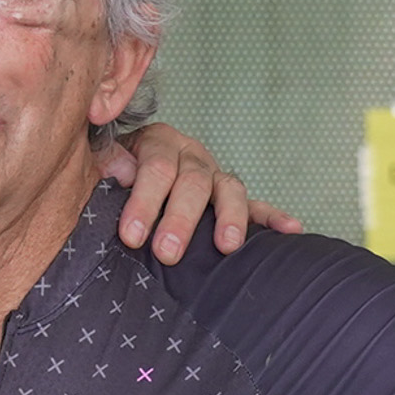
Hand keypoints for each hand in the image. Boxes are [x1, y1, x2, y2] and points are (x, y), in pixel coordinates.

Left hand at [102, 123, 302, 263]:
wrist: (126, 168)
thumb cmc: (113, 175)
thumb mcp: (102, 163)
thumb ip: (107, 163)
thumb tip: (120, 172)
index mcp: (158, 143)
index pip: (155, 168)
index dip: (143, 201)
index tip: (131, 235)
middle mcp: (191, 156)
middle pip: (193, 182)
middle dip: (181, 219)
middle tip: (168, 251)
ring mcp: (215, 175)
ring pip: (228, 190)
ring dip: (230, 218)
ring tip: (227, 247)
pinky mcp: (232, 198)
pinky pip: (257, 205)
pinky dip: (273, 216)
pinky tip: (292, 229)